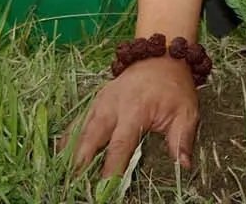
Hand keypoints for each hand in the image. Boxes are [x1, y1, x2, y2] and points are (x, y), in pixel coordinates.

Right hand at [68, 56, 199, 175]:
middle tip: (73, 182)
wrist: (161, 58)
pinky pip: (78, 120)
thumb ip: (182, 139)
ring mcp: (101, 101)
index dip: (111, 167)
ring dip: (71, 151)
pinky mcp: (95, 100)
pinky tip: (59, 153)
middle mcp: (113, 105)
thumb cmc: (174, 88)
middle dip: (81, 161)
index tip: (106, 187)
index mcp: (136, 109)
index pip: (120, 144)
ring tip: (63, 173)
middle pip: (91, 136)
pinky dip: (68, 137)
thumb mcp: (186, 111)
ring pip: (80, 129)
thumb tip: (183, 165)